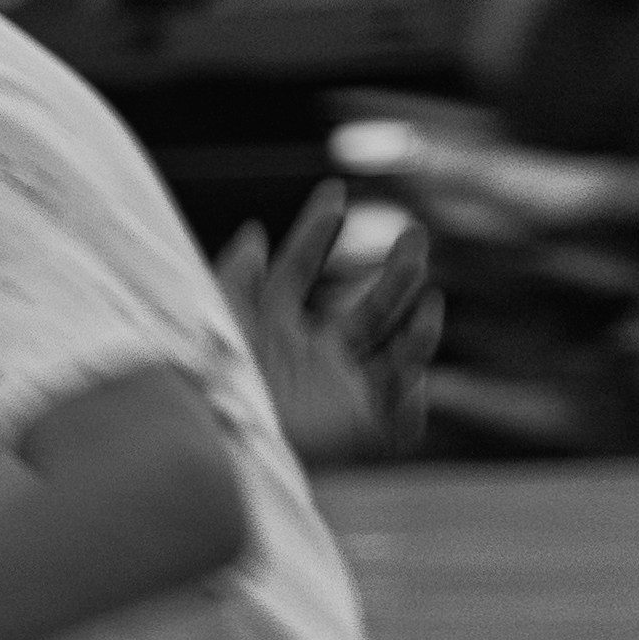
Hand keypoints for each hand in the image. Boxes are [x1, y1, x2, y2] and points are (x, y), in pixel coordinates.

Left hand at [225, 180, 438, 465]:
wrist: (217, 446)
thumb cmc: (209, 390)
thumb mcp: (217, 327)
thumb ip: (235, 279)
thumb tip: (255, 231)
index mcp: (273, 332)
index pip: (298, 274)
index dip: (313, 233)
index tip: (332, 193)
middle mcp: (311, 361)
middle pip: (370, 309)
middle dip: (398, 272)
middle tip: (415, 235)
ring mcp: (338, 397)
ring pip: (399, 355)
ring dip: (420, 328)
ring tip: (429, 299)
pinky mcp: (355, 436)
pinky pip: (401, 422)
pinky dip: (413, 397)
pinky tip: (413, 373)